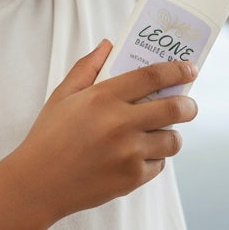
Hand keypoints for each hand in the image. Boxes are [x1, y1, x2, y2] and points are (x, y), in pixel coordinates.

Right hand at [5, 40, 197, 221]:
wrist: (38, 184)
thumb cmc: (48, 137)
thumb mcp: (62, 96)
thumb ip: (86, 68)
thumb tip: (109, 45)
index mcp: (102, 98)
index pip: (153, 77)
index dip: (177, 71)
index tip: (190, 69)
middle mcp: (120, 124)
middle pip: (175, 108)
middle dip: (188, 105)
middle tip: (188, 104)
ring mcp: (129, 154)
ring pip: (172, 140)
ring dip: (171, 134)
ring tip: (160, 133)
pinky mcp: (132, 178)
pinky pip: (159, 164)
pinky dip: (154, 158)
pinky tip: (139, 155)